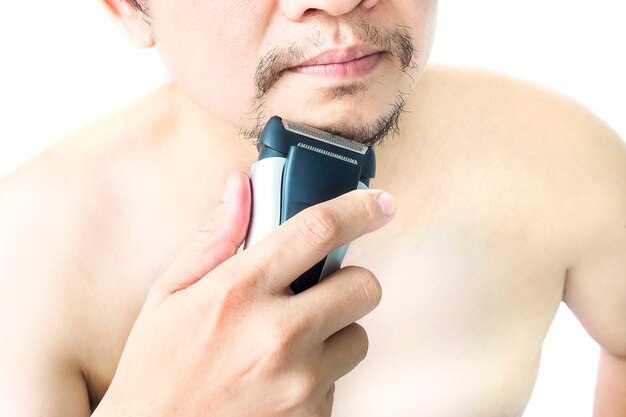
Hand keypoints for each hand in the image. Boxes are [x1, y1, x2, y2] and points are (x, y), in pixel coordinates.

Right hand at [92, 170, 395, 416]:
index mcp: (238, 292)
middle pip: (363, 286)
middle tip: (317, 289)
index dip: (358, 208)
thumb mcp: (169, 295)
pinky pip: (340, 379)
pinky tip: (281, 376)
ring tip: (290, 342)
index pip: (317, 230)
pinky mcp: (312, 416)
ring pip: (358, 336)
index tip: (380, 204)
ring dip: (335, 331)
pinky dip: (320, 372)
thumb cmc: (156, 369)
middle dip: (348, 281)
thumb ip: (214, 237)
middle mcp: (277, 335)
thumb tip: (242, 185)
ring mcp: (300, 382)